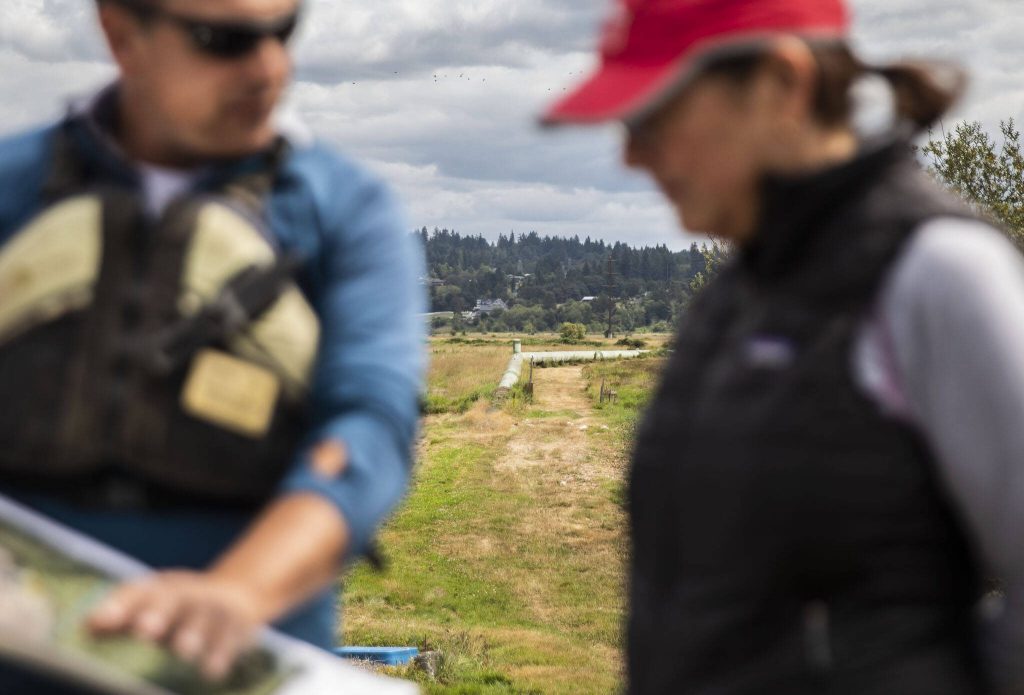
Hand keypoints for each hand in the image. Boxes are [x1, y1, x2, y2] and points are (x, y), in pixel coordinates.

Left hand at [87, 571, 264, 680]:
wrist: (236, 596)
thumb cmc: (177, 611)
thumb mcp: (150, 607)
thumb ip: (119, 618)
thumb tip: (84, 628)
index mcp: (160, 589)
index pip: (137, 593)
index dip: (119, 606)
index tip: (99, 622)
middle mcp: (187, 594)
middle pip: (172, 600)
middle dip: (159, 613)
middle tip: (145, 629)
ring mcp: (214, 607)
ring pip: (203, 617)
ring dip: (193, 632)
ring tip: (183, 651)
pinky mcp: (238, 624)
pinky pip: (230, 638)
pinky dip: (222, 653)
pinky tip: (212, 670)